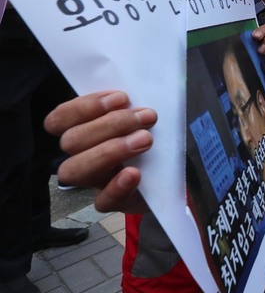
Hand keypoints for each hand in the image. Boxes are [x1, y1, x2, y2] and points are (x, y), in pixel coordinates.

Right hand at [44, 90, 153, 213]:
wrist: (177, 174)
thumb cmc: (157, 139)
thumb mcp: (144, 118)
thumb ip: (132, 106)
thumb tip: (140, 90)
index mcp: (85, 130)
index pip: (60, 119)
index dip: (85, 107)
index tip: (121, 98)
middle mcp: (83, 155)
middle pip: (70, 141)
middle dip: (109, 125)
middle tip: (147, 117)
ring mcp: (96, 181)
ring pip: (76, 170)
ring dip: (109, 151)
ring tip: (145, 140)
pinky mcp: (114, 202)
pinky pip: (103, 201)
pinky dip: (117, 187)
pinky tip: (134, 174)